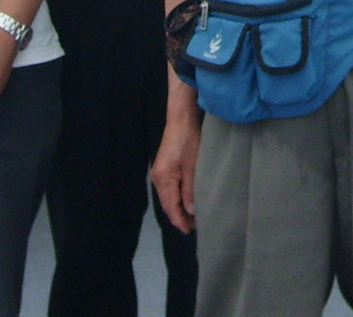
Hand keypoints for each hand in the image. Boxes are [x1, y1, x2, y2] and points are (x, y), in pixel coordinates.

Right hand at [151, 112, 201, 233]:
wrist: (181, 119)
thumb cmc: (189, 142)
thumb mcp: (193, 167)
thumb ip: (191, 190)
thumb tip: (191, 211)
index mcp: (163, 179)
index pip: (171, 207)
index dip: (180, 221)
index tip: (190, 232)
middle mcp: (158, 178)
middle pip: (167, 204)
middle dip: (179, 217)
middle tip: (194, 228)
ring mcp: (159, 173)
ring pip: (167, 198)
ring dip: (178, 208)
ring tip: (192, 218)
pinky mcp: (163, 168)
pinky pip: (169, 190)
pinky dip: (176, 199)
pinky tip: (186, 202)